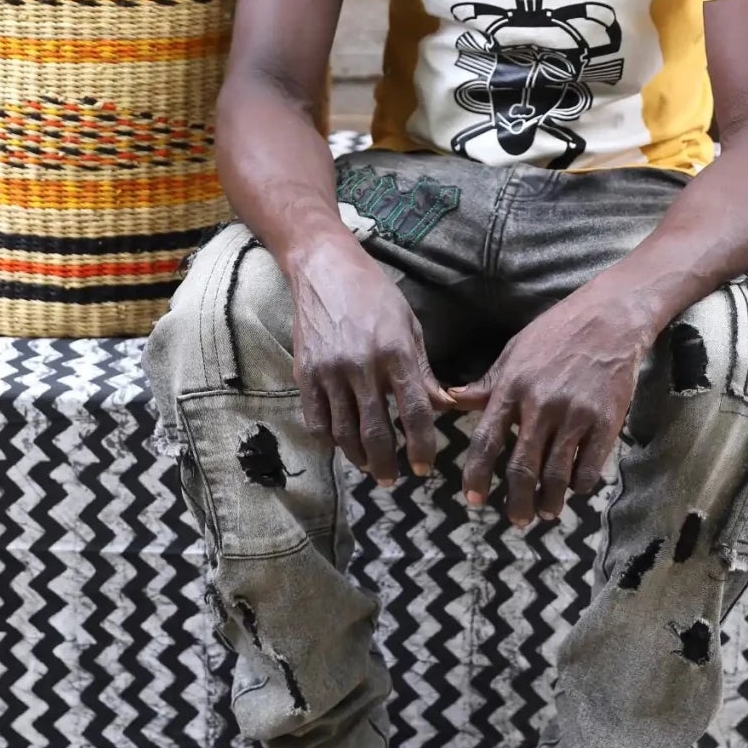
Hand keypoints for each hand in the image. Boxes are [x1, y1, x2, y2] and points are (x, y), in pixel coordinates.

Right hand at [288, 234, 450, 483]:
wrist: (324, 268)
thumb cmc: (374, 293)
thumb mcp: (408, 324)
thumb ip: (422, 370)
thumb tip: (442, 407)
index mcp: (395, 352)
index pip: (415, 412)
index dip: (422, 447)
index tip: (424, 469)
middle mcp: (362, 365)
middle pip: (376, 432)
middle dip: (386, 465)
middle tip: (392, 479)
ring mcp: (329, 371)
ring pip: (344, 433)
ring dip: (358, 458)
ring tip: (369, 466)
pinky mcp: (304, 373)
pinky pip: (316, 420)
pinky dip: (328, 440)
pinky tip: (340, 444)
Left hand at [449, 284, 650, 526]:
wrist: (608, 318)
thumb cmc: (555, 332)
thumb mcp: (514, 351)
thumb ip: (487, 384)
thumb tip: (451, 400)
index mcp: (513, 386)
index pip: (487, 440)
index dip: (477, 475)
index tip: (473, 500)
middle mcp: (541, 404)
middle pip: (522, 467)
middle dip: (516, 501)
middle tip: (515, 520)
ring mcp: (575, 415)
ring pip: (557, 474)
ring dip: (549, 501)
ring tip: (545, 512)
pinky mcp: (606, 422)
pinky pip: (590, 467)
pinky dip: (580, 485)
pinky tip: (575, 488)